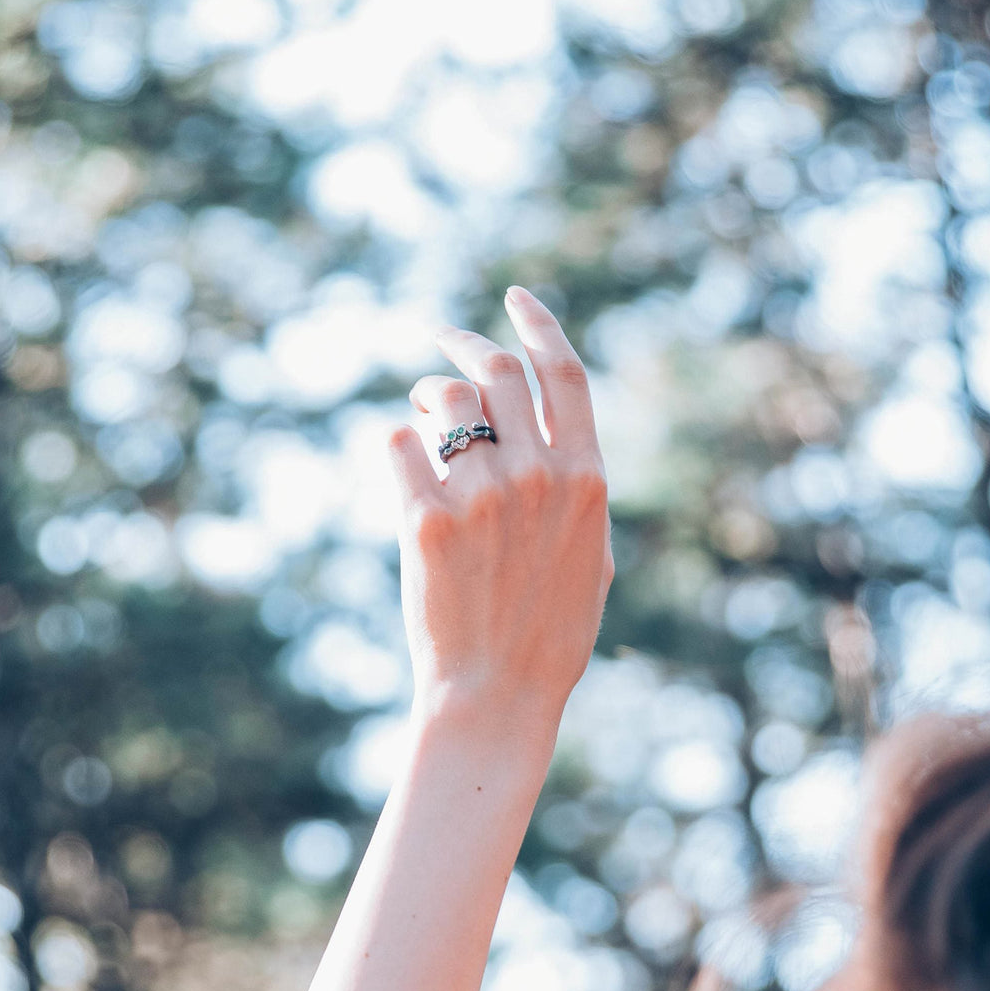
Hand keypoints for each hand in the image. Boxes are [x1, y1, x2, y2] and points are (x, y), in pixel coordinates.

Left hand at [387, 286, 613, 733]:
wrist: (496, 693)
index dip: (537, 324)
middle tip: (442, 341)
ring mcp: (482, 496)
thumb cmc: (548, 629)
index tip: (513, 297)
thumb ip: (576, 486)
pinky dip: (399, 442)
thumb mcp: (591, 552)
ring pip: (444, 400)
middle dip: (465, 346)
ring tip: (424, 411)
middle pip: (497, 372)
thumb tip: (548, 434)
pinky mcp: (426, 519)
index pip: (563, 372)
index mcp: (586, 478)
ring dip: (429, 394)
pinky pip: (399, 443)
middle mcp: (539, 476)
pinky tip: (406, 462)